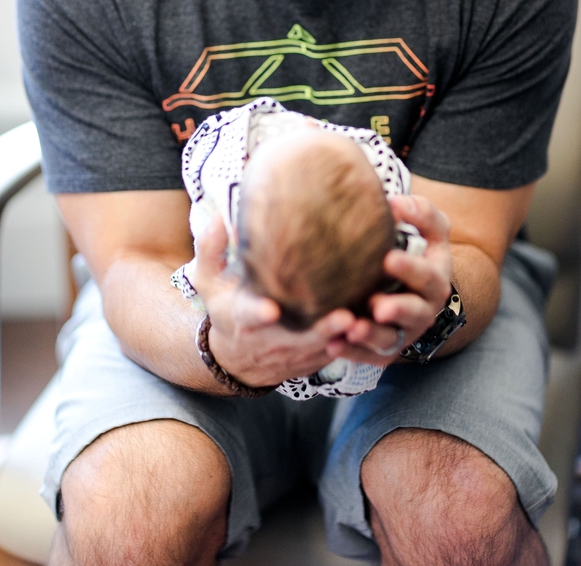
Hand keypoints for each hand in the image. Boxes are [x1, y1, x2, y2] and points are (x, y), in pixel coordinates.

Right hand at [191, 215, 358, 387]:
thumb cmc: (225, 308)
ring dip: (342, 340)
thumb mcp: (208, 281)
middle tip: (344, 316)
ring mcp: (291, 354)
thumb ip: (210, 250)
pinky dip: (349, 347)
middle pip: (296, 339)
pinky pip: (331, 357)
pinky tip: (372, 328)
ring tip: (365, 322)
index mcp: (242, 317)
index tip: (271, 310)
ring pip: (319, 351)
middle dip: (320, 330)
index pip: (249, 316)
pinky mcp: (308, 362)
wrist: (234, 359)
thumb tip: (218, 219)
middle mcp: (268, 340)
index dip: (259, 313)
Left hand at [326, 193, 452, 365]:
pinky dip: (350, 352)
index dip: (411, 269)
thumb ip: (422, 213)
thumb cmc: (416, 251)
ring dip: (371, 336)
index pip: (428, 276)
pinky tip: (332, 345)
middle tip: (378, 305)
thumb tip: (396, 204)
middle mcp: (422, 310)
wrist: (410, 287)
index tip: (389, 258)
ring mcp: (403, 333)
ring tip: (351, 329)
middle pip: (414, 313)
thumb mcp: (430, 230)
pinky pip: (367, 355)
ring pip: (389, 339)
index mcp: (434, 281)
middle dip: (398, 309)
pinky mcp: (382, 349)